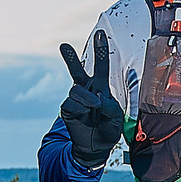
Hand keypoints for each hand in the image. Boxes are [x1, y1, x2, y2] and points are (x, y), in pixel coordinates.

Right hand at [58, 31, 123, 168]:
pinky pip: (70, 104)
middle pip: (77, 71)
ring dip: (86, 97)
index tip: (101, 33)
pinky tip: (85, 113)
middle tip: (64, 46)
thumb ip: (109, 105)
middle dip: (70, 59)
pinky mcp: (67, 110)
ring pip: (76, 89)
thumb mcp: (116, 117)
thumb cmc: (109, 129)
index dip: (101, 50)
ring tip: (94, 106)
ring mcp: (76, 100)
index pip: (101, 66)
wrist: (96, 148)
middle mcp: (87, 91)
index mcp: (101, 88)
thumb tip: (96, 98)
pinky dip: (79, 108)